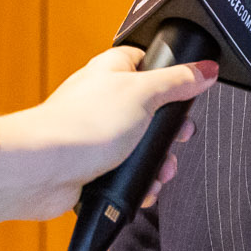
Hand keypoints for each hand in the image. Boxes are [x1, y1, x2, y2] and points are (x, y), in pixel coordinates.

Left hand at [0, 46, 217, 225]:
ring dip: (158, 162)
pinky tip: (146, 188)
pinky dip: (140, 182)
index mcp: (111, 71)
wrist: (43, 169)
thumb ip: (179, 81)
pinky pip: (125, 172)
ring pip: (139, 146)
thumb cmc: (83, 124)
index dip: (171, 76)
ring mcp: (96, 134)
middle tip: (179, 138)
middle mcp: (102, 100)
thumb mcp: (145, 94)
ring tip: (164, 171)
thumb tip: (207, 69)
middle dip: (169, 131)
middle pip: (149, 110)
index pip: (146, 62)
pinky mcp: (92, 165)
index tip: (189, 93)